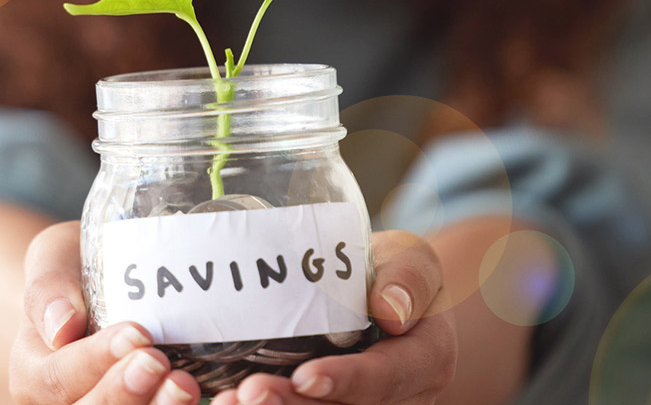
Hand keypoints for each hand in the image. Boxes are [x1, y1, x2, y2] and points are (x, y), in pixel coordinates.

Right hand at [9, 222, 201, 404]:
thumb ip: (48, 287)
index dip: (95, 364)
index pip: (58, 381)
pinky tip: (235, 399)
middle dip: (127, 397)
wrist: (104, 291)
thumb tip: (62, 325)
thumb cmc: (78, 272)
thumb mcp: (53, 259)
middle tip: (161, 362)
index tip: (136, 334)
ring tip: (189, 387)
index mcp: (33, 378)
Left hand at [212, 230, 456, 404]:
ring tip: (230, 401)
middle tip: (249, 393)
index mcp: (426, 361)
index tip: (304, 377)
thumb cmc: (395, 275)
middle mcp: (401, 398)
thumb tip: (391, 310)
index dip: (346, 383)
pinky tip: (224, 401)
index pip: (387, 379)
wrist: (387, 300)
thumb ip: (409, 278)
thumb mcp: (413, 260)